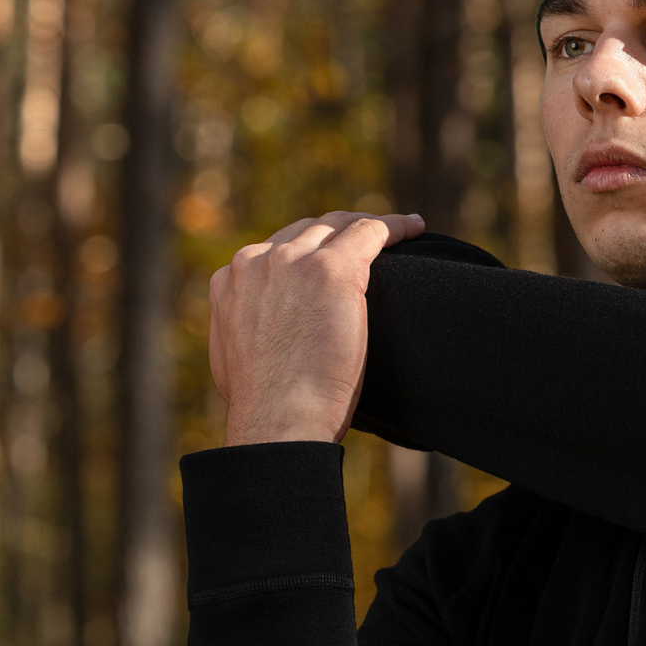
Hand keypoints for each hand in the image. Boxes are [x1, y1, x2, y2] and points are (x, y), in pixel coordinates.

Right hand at [209, 211, 425, 446]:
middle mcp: (259, 261)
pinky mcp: (333, 269)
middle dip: (339, 233)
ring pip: (340, 226)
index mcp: (231, 279)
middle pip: (309, 230)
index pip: (277, 247)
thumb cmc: (266, 404)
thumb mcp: (234, 354)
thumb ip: (246, 325)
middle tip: (367, 242)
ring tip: (399, 230)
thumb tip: (261, 327)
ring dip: (371, 226)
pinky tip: (414, 229)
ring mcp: (295, 261)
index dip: (309, 250)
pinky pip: (371, 231)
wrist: (279, 419)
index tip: (332, 256)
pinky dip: (395, 227)